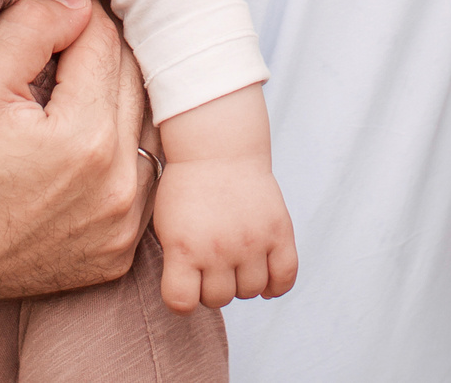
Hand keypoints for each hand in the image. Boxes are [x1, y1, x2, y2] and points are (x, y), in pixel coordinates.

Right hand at [0, 0, 152, 305]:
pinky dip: (118, 158)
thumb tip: (80, 6)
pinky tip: (82, 146)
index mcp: (87, 140)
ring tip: (74, 91)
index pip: (105, 45)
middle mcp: (117, 188)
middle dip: (100, 57)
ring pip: (142, 131)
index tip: (59, 13)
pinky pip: (137, 182)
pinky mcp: (114, 254)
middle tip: (66, 44)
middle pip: (131, 84)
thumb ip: (30, 30)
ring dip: (115, 105)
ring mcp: (120, 228)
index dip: (79, 20)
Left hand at [151, 156, 298, 312]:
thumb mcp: (166, 225)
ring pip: (250, 291)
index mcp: (184, 247)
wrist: (218, 148)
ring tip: (235, 261)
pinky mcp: (278, 231)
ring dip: (241, 282)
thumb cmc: (187, 187)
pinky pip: (285, 277)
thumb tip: (193, 294)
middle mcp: (218, 248)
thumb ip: (177, 262)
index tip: (183, 283)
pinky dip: (276, 285)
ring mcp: (252, 241)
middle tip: (210, 263)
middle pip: (218, 298)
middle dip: (212, 286)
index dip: (181, 298)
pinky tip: (265, 275)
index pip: (181, 303)